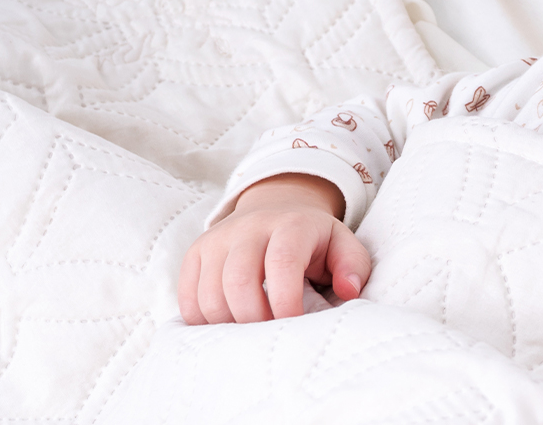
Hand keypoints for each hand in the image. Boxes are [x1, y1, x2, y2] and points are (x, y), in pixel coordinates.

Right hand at [178, 174, 371, 324]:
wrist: (276, 206)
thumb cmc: (313, 238)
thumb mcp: (343, 244)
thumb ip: (353, 266)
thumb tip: (349, 291)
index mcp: (290, 225)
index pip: (281, 263)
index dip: (285, 302)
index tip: (294, 327)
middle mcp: (248, 228)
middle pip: (238, 282)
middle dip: (255, 320)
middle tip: (271, 335)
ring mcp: (217, 239)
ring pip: (210, 293)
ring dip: (230, 324)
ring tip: (252, 331)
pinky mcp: (196, 252)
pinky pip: (189, 296)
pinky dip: (204, 320)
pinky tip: (227, 324)